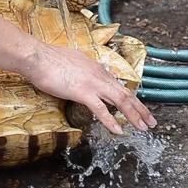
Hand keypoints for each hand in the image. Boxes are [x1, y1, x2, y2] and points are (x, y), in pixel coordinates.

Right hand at [24, 44, 156, 134]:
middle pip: (125, 93)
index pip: (118, 85)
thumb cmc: (48, 59)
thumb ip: (81, 69)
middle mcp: (99, 75)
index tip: (138, 107)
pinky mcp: (83, 92)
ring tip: (143, 126)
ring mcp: (93, 84)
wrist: (37, 57)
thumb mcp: (71, 61)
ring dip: (134, 115)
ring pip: (120, 101)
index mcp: (96, 68)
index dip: (130, 98)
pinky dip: (111, 121)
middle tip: (151, 121)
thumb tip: (81, 75)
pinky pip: (101, 110)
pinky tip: (118, 130)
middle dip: (140, 108)